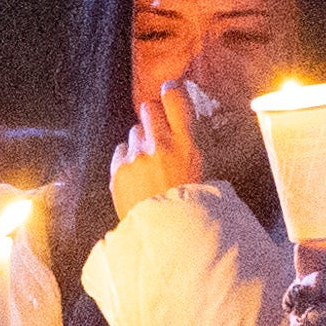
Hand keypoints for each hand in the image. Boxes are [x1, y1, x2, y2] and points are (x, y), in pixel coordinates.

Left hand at [110, 77, 213, 220]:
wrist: (169, 236)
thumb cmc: (193, 204)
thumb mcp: (207, 168)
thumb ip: (194, 140)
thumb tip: (187, 118)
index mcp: (188, 144)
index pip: (174, 98)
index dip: (171, 89)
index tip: (170, 89)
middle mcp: (160, 145)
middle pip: (149, 108)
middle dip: (154, 117)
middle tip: (160, 134)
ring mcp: (137, 158)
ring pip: (134, 131)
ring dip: (141, 141)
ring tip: (151, 164)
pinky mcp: (118, 171)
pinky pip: (121, 150)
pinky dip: (128, 158)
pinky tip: (139, 175)